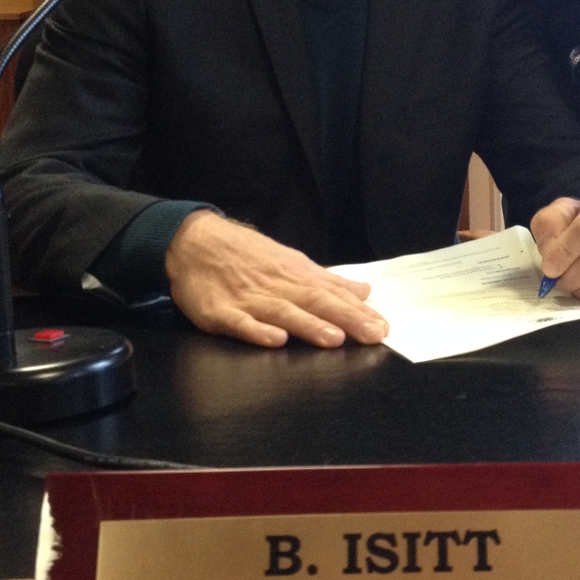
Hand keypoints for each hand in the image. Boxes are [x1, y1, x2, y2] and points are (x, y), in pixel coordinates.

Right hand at [165, 210, 388, 347]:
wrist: (195, 240)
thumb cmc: (246, 254)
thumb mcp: (291, 262)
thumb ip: (328, 280)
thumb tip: (364, 291)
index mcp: (295, 276)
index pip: (333, 294)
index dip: (359, 312)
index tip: (384, 328)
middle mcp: (277, 287)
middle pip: (316, 302)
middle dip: (347, 319)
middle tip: (373, 336)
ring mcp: (249, 299)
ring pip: (284, 312)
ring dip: (309, 325)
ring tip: (334, 339)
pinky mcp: (220, 311)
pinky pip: (240, 323)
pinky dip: (258, 330)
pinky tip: (275, 339)